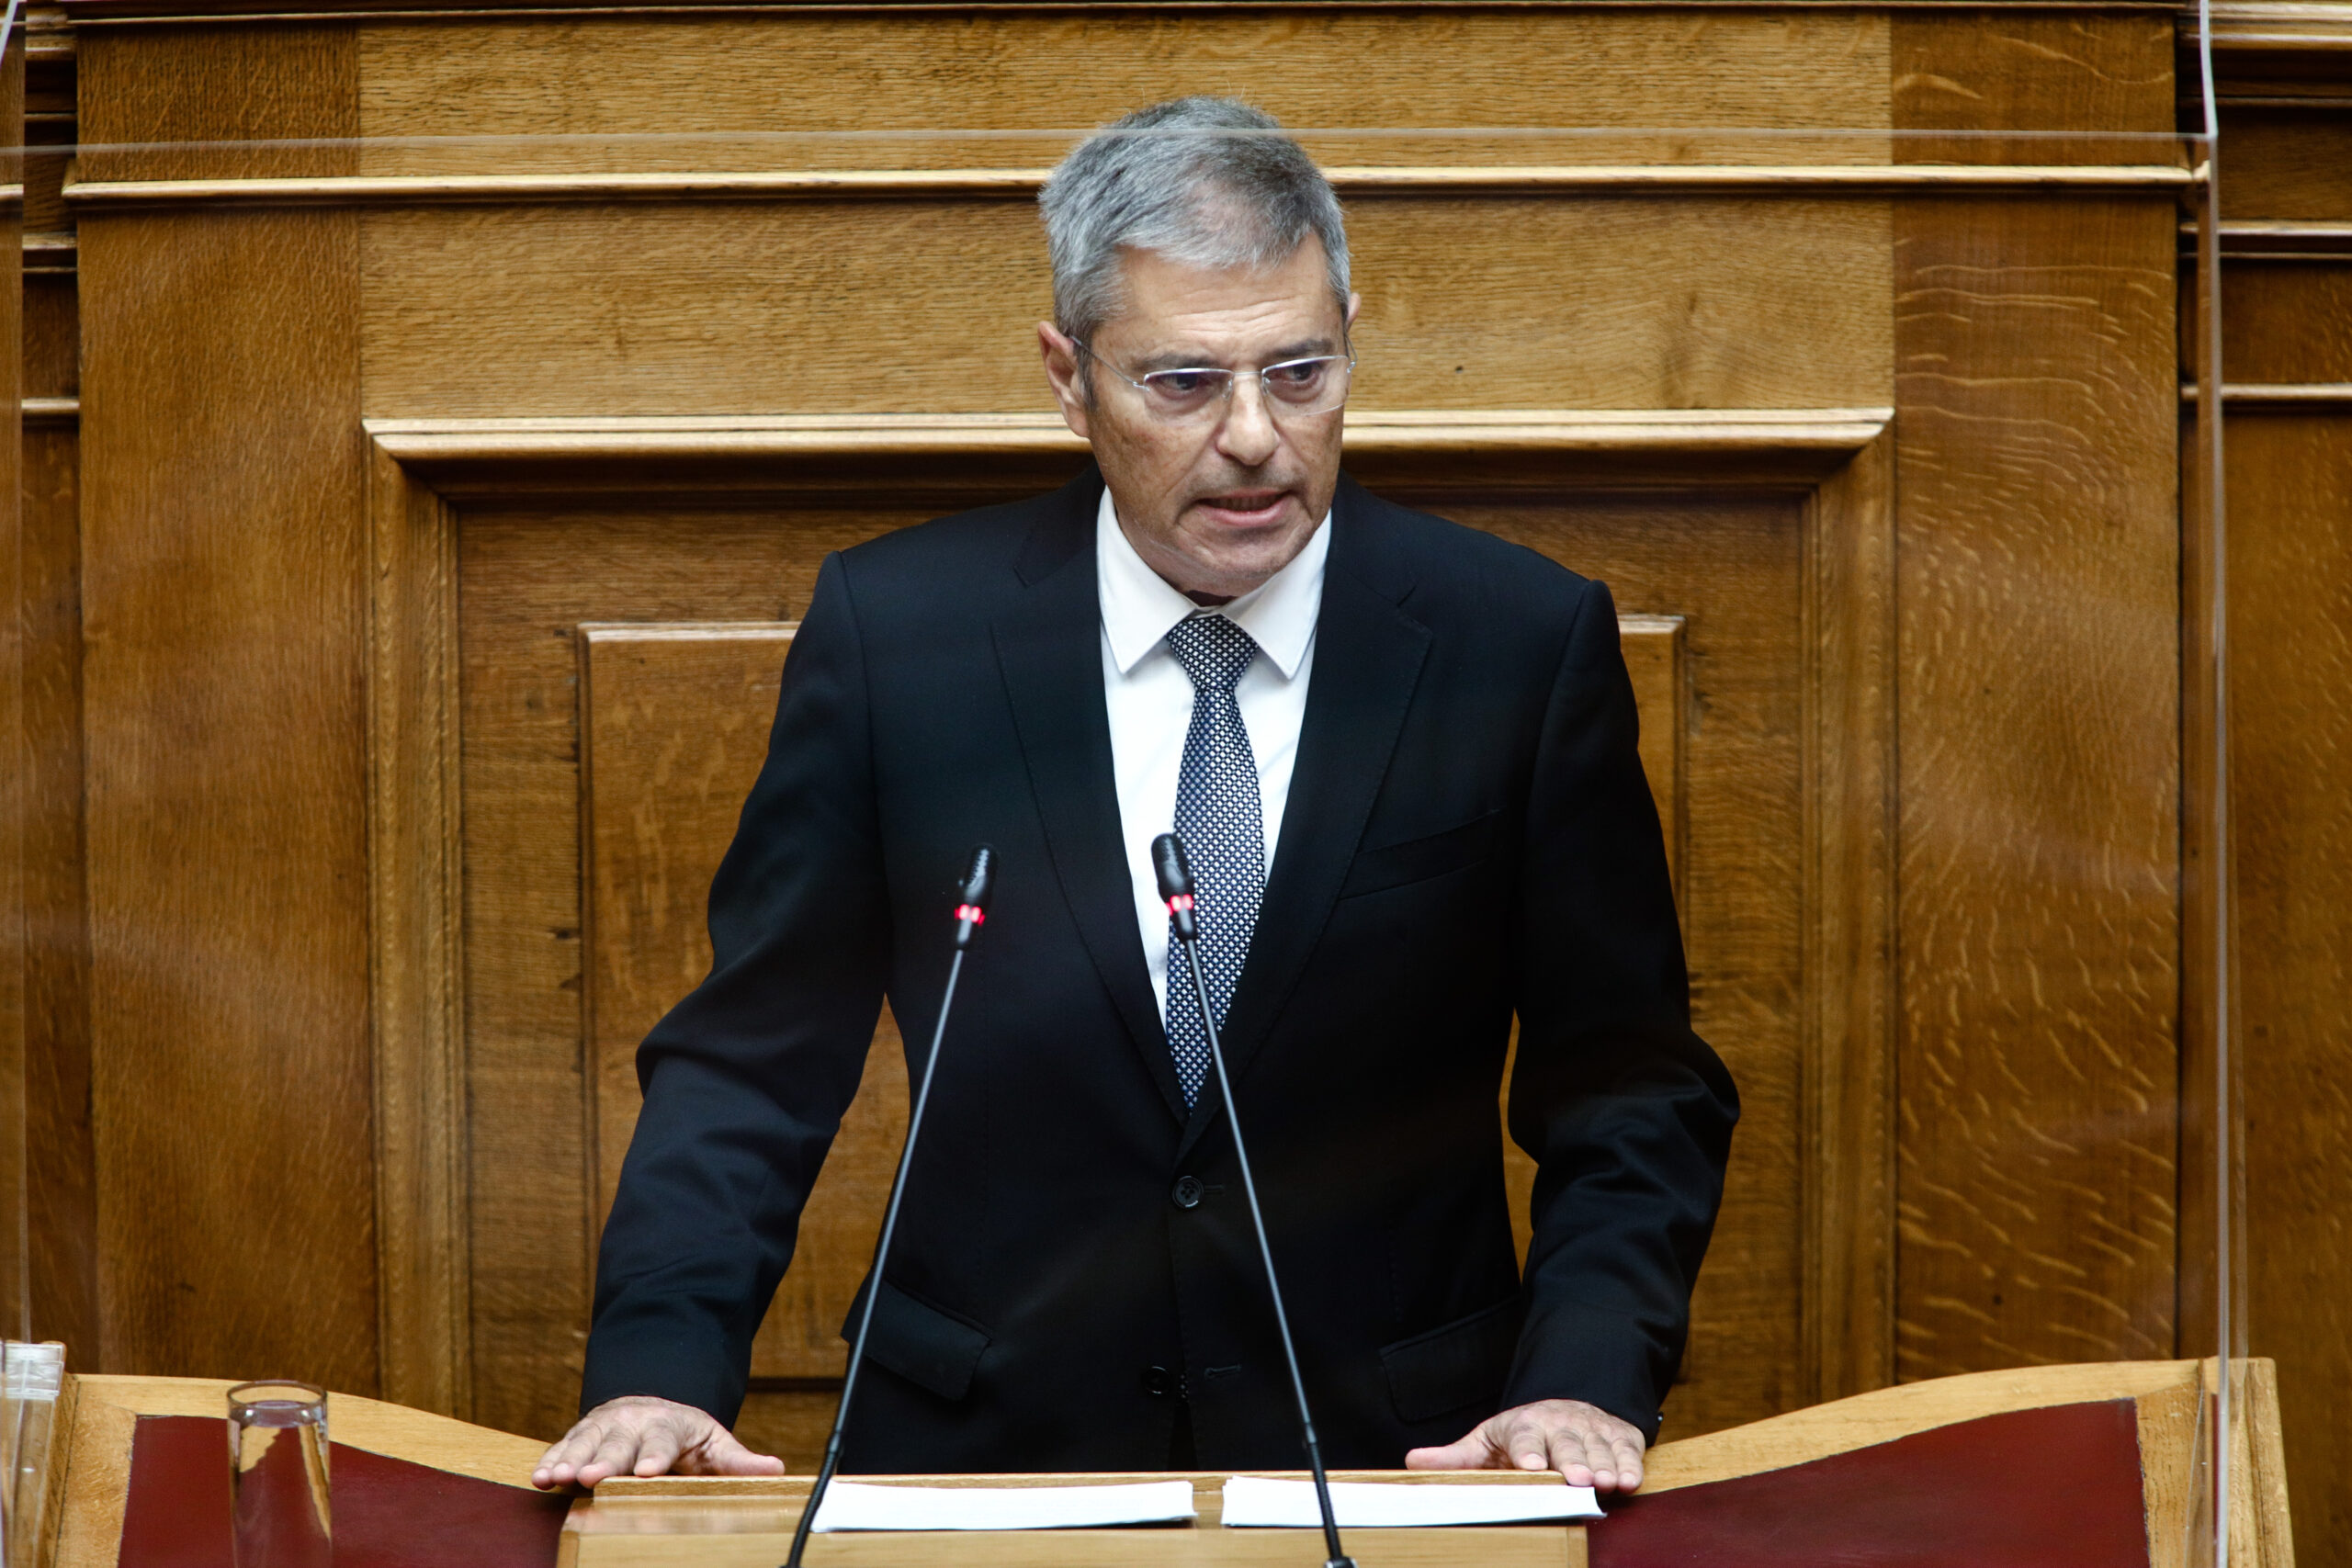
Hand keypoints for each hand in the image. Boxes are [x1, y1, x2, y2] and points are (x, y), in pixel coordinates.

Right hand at [531, 1395, 785, 1489]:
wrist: (648, 1409)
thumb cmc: (685, 1436)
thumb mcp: (714, 1444)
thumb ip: (737, 1461)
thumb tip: (776, 1470)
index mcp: (669, 1424)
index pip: (663, 1440)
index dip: (655, 1455)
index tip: (649, 1471)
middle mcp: (633, 1422)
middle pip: (619, 1442)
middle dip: (605, 1459)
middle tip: (592, 1476)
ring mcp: (603, 1427)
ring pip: (585, 1442)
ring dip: (570, 1459)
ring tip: (558, 1476)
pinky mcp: (579, 1436)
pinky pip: (562, 1447)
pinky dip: (549, 1460)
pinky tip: (539, 1476)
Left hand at [1404, 1398, 1646, 1492]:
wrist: (1568, 1409)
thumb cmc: (1522, 1435)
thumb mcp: (1487, 1441)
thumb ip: (1457, 1457)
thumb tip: (1412, 1462)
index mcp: (1524, 1425)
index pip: (1523, 1435)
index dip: (1526, 1450)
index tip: (1528, 1465)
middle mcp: (1559, 1424)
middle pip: (1566, 1443)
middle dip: (1572, 1460)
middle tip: (1578, 1479)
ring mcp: (1591, 1428)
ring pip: (1598, 1447)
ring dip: (1604, 1465)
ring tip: (1607, 1483)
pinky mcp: (1619, 1436)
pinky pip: (1626, 1450)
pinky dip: (1630, 1464)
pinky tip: (1630, 1479)